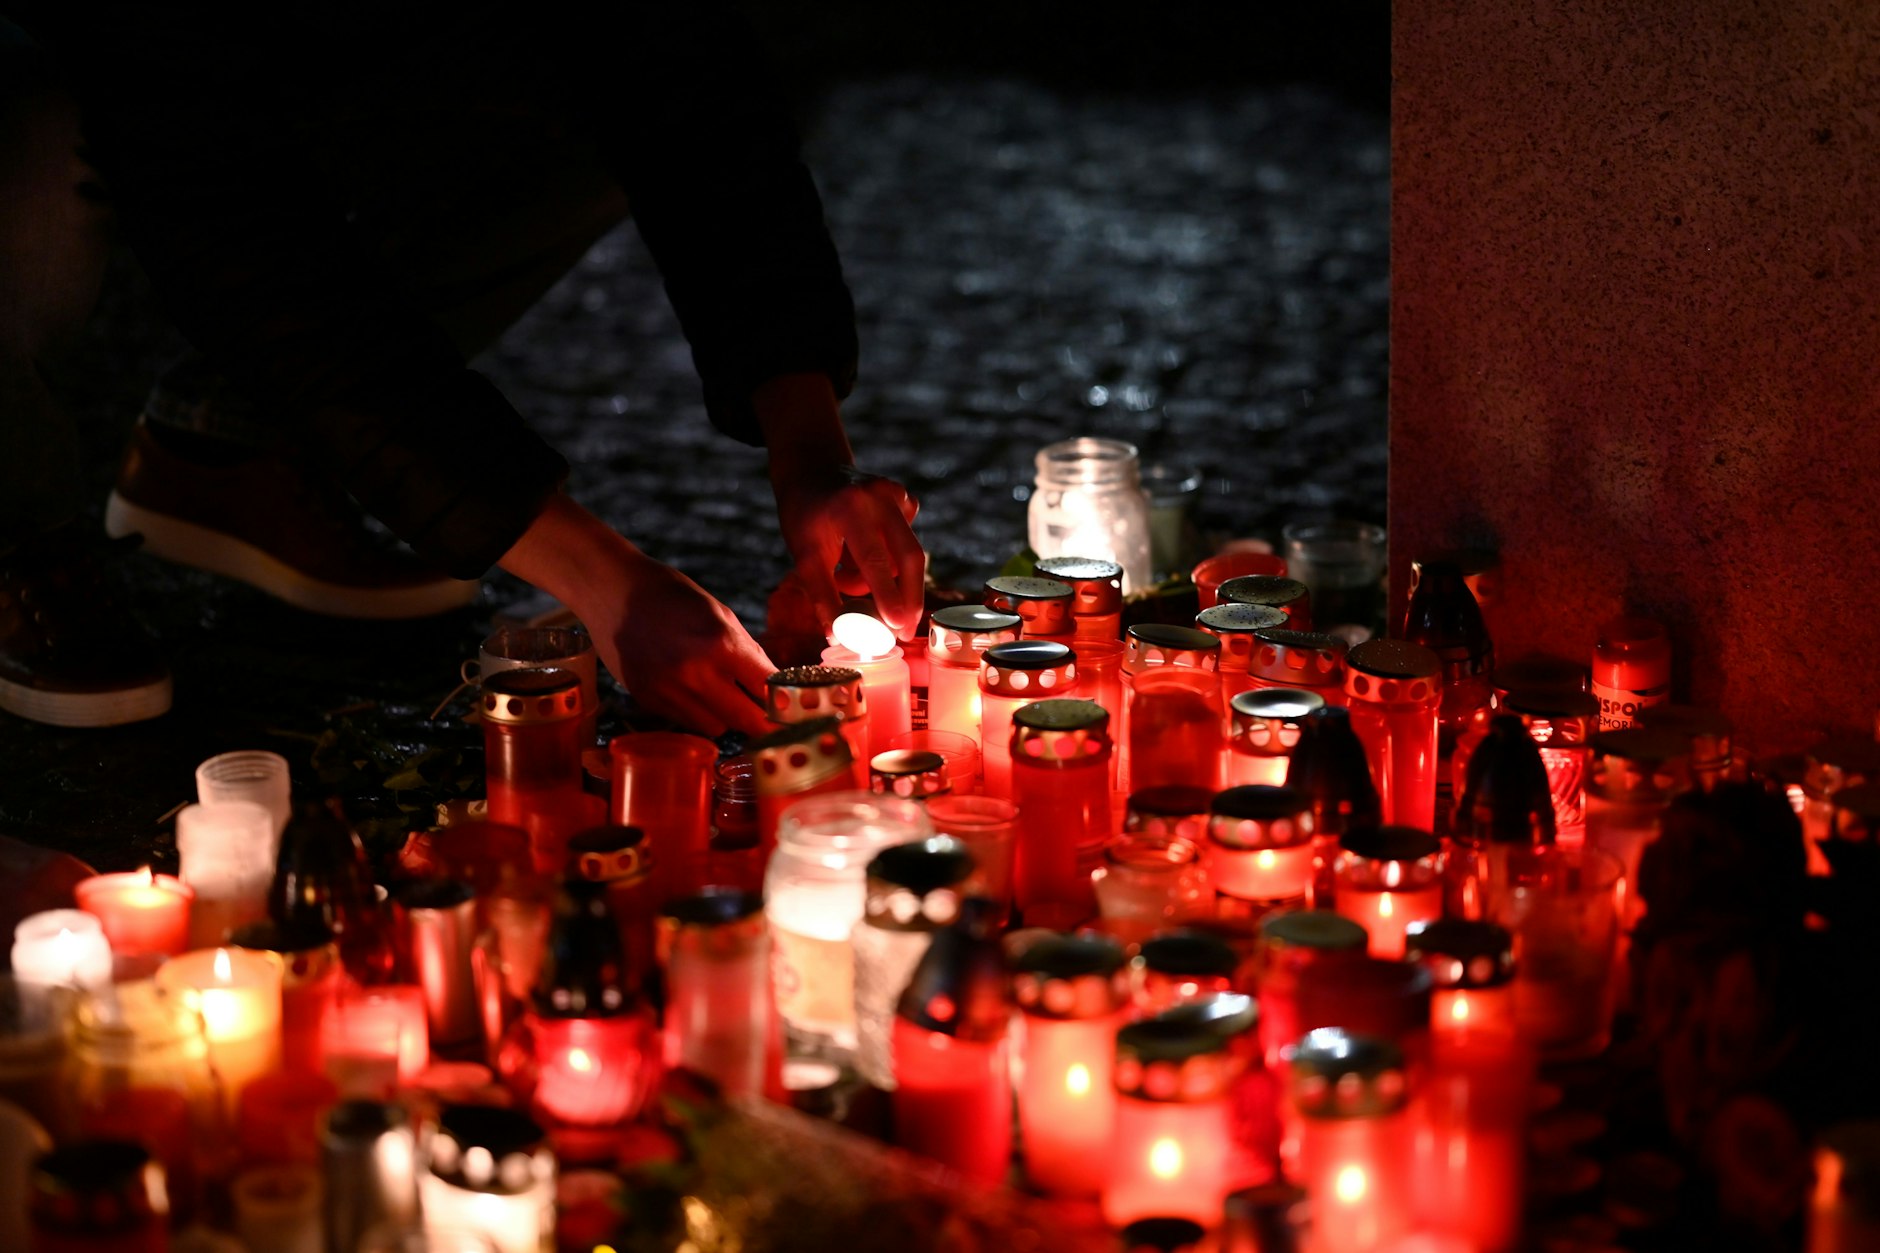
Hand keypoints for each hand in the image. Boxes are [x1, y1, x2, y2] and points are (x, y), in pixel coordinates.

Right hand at [499, 495, 773, 736]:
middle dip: (762, 721)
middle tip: (771, 720)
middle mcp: (695, 673)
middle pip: (747, 720)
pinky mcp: (647, 701)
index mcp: (721, 644)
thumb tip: (776, 687)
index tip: (794, 711)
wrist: (612, 592)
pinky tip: (689, 688)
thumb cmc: (673, 597)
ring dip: (726, 717)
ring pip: (717, 728)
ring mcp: (668, 691)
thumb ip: (749, 653)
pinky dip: (696, 712)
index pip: (768, 691)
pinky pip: (686, 722)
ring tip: (721, 694)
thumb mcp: (720, 614)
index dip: (786, 704)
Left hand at [773, 462, 924, 639]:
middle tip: (903, 631)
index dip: (887, 597)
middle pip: (909, 557)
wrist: (812, 473)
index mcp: (850, 508)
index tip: (897, 627)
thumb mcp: (804, 555)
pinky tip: (863, 546)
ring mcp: (896, 494)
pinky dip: (889, 556)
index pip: (874, 561)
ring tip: (846, 574)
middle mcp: (879, 496)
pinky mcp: (905, 498)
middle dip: (907, 598)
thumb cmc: (805, 519)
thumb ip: (822, 595)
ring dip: (883, 577)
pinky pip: (907, 542)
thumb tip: (839, 637)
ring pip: (906, 554)